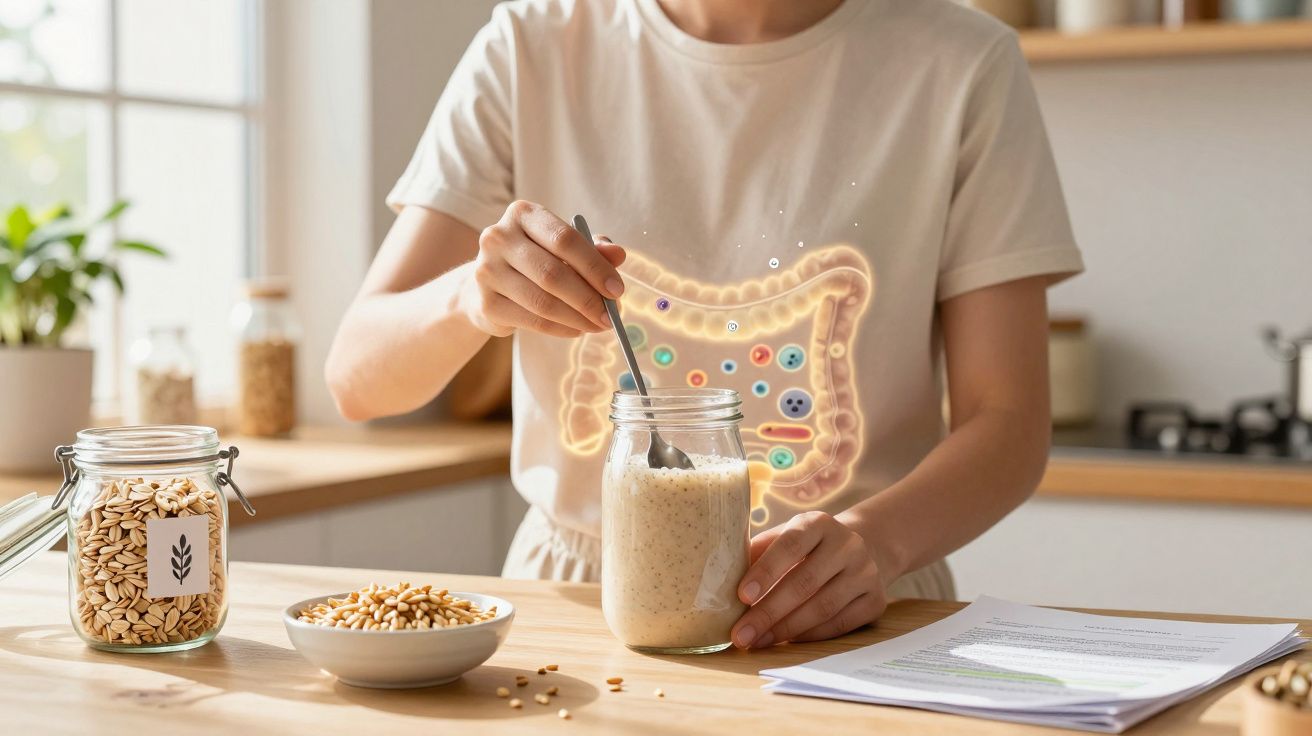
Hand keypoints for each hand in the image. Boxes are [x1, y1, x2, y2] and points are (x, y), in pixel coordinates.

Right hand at [460, 200, 625, 337]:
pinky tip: (576, 330)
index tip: (617, 290)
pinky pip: (532, 321)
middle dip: (589, 299)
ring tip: (598, 325)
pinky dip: (561, 329)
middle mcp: (499, 238)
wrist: (487, 284)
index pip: (565, 239)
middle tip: (611, 316)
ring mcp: (487, 270)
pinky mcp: (486, 303)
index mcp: (523, 214)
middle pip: (553, 273)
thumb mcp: (563, 248)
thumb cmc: (535, 260)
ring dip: (578, 318)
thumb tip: (618, 254)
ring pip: (543, 302)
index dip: (595, 266)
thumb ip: (592, 249)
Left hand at [731, 511, 888, 648]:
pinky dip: (809, 636)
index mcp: (818, 523)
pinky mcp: (875, 600)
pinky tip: (786, 641)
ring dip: (786, 629)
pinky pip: (839, 624)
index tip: (742, 596)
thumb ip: (757, 553)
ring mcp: (866, 572)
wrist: (862, 549)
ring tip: (757, 641)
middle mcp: (847, 544)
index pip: (790, 546)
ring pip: (823, 607)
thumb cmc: (807, 547)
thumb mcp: (784, 538)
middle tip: (741, 634)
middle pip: (805, 582)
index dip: (766, 571)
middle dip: (768, 612)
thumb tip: (718, 580)